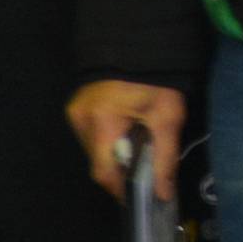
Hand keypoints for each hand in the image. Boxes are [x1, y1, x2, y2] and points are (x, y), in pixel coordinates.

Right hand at [70, 79, 187, 201]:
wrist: (142, 44)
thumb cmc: (157, 81)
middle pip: (98, 162)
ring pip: (93, 150)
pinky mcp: (76, 106)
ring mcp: (75, 112)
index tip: (138, 197)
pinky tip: (124, 133)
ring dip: (113, 155)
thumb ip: (165, 159)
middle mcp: (81, 119)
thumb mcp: (168, 118)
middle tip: (143, 168)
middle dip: (120, 170)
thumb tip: (163, 194)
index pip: (104, 172)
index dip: (120, 189)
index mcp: (101, 122)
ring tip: (135, 147)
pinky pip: (91, 135)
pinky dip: (107, 140)